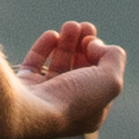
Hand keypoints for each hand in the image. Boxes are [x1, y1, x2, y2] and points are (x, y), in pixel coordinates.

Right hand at [15, 18, 125, 133]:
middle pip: (79, 71)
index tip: (94, 43)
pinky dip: (43, 48)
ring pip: (58, 66)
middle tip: (85, 26)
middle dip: (84, 46)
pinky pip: (34, 65)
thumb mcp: (110, 80)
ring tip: (71, 25)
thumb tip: (95, 44)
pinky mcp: (24, 87)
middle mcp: (66, 108)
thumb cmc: (73, 100)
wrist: (30, 111)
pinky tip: (51, 35)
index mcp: (90, 113)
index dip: (101, 58)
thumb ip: (114, 59)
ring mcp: (43, 98)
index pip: (100, 81)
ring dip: (67, 43)